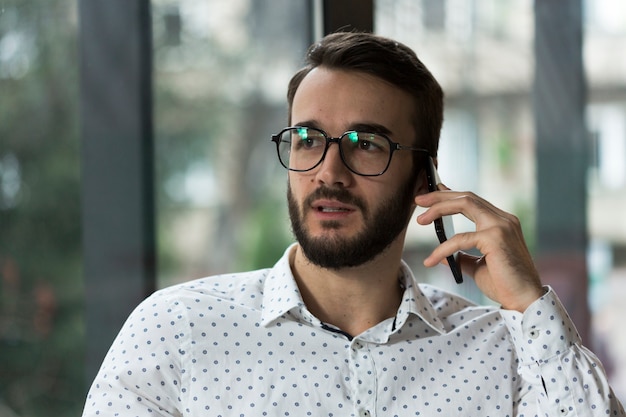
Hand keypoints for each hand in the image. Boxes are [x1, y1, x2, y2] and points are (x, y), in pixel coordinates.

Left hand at [415, 185, 543, 312]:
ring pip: (465, 204)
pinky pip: (460, 238)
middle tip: (419, 200)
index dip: (451, 195)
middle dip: (440, 196)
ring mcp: (501, 226)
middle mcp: (504, 219)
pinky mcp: (495, 238)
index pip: (473, 201)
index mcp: (502, 223)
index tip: (432, 193)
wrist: (524, 300)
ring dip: (439, 208)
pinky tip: (431, 260)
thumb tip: (444, 256)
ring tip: (420, 219)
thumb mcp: (478, 266)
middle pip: (467, 197)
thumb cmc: (504, 285)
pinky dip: (442, 248)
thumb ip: (463, 257)